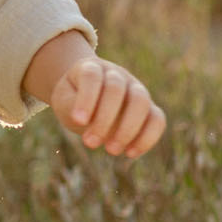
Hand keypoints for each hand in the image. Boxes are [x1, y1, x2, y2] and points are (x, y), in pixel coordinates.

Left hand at [41, 48, 166, 158]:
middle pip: (116, 88)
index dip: (86, 98)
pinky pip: (158, 119)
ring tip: (111, 150)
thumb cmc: (73, 99)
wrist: (86, 96)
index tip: (78, 121)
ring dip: (127, 129)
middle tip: (90, 143)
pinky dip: (147, 137)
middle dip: (104, 118)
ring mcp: (135, 89)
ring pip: (141, 101)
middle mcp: (116, 75)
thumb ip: (72, 108)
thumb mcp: (64, 101)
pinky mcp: (148, 108)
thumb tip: (87, 122)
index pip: (92, 76)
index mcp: (92, 68)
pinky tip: (130, 153)